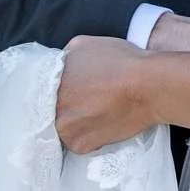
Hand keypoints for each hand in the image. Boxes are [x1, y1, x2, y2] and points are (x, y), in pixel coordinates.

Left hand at [56, 35, 153, 152]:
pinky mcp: (79, 146)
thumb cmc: (120, 62)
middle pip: (51, 109)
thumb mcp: (83, 44)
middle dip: (65, 105)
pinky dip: (87, 134)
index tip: (68, 89)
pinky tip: (102, 122)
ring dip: (75, 121)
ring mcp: (63, 130)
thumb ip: (64, 57)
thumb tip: (60, 65)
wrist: (148, 87)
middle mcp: (51, 108)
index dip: (56, 89)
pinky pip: (77, 141)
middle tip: (85, 99)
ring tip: (95, 111)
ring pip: (63, 126)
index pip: (41, 89)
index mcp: (48, 82)